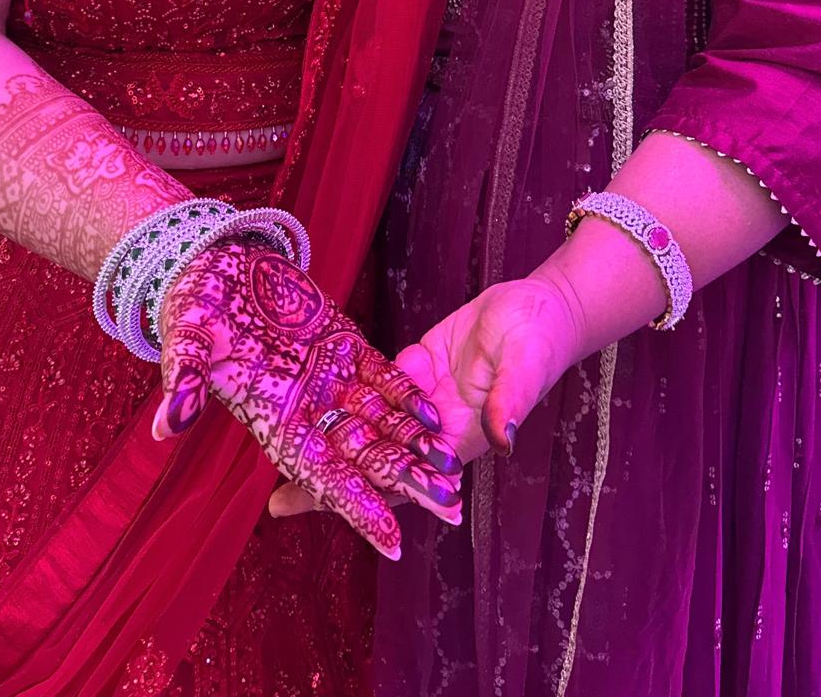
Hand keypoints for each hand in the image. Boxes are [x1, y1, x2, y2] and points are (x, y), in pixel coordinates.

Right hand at [151, 240, 461, 557]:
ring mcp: (327, 378)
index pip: (323, 477)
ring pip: (381, 421)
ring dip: (417, 445)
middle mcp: (306, 409)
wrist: (213, 263)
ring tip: (455, 471)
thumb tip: (169, 424)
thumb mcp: (187, 339)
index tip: (395, 544)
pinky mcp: (341, 345)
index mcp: (273, 420)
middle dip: (408, 484)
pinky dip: (407, 396)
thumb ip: (184, 382)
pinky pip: (381, 378)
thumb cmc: (193, 305)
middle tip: (452, 509)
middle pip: (365, 458)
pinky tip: (436, 414)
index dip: (358, 508)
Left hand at [270, 273, 579, 520]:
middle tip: (278, 501)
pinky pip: (378, 380)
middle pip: (376, 459)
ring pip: (369, 423)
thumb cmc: (541, 341)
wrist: (541, 307)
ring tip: (281, 447)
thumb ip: (511, 401)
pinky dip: (348, 391)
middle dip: (333, 480)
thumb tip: (502, 439)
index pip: (405, 479)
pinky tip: (311, 396)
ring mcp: (422, 395)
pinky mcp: (416, 363)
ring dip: (332, 437)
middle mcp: (433, 425)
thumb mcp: (525, 368)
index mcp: (458, 438)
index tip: (327, 512)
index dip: (368, 498)